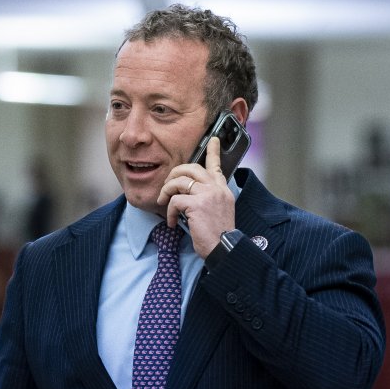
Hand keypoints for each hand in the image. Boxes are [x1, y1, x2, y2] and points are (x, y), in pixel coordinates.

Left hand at [157, 135, 234, 256]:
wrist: (224, 248)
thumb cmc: (219, 235)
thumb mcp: (220, 211)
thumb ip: (209, 198)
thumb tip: (189, 194)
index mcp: (223, 190)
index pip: (217, 166)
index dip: (213, 152)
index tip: (212, 140)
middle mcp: (216, 188)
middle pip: (191, 168)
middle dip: (174, 173)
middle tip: (167, 186)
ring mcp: (207, 194)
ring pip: (179, 181)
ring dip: (167, 192)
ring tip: (164, 204)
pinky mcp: (196, 204)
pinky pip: (174, 201)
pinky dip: (169, 211)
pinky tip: (172, 222)